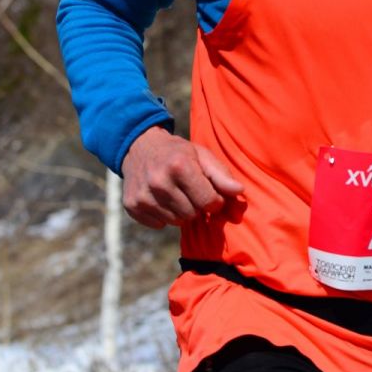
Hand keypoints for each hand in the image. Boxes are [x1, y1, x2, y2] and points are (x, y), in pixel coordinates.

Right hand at [120, 126, 243, 228]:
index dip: (215, 200)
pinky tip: (162, 198)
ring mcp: (143, 196)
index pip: (209, 202)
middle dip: (197, 206)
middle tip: (191, 191)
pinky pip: (159, 224)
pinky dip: (164, 216)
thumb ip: (221, 175)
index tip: (211, 192)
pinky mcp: (132, 206)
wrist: (139, 146)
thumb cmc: (178, 152)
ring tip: (177, 194)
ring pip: (176, 222)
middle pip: (192, 214)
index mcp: (180, 166)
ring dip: (182, 212)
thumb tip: (239, 191)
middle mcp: (159, 182)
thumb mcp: (202, 156)